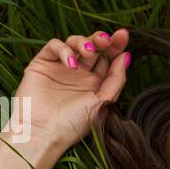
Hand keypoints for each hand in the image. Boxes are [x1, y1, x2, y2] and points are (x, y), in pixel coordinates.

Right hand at [2, 28, 131, 156]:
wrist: (44, 132)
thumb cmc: (74, 124)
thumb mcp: (103, 102)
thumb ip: (116, 79)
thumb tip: (126, 56)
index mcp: (95, 83)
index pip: (108, 58)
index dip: (116, 46)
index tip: (123, 36)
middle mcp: (79, 73)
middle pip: (94, 47)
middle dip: (102, 40)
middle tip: (106, 40)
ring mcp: (60, 67)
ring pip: (75, 42)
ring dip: (85, 41)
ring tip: (89, 51)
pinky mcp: (42, 63)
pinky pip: (54, 46)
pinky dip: (64, 49)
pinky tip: (72, 63)